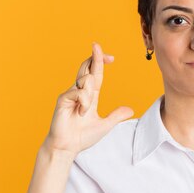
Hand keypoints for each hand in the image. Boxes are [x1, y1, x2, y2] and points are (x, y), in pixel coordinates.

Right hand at [42, 42, 133, 156]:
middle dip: (94, 56)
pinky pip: (77, 92)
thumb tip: (130, 110)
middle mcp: (79, 92)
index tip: (111, 57)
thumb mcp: (105, 125)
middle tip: (97, 45)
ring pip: (86, 80)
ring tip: (84, 112)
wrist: (67, 147)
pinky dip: (83, 102)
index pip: (95, 73)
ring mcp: (70, 94)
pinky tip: (80, 113)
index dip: (100, 62)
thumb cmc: (82, 137)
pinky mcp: (63, 99)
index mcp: (89, 95)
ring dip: (89, 96)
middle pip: (87, 68)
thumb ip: (116, 116)